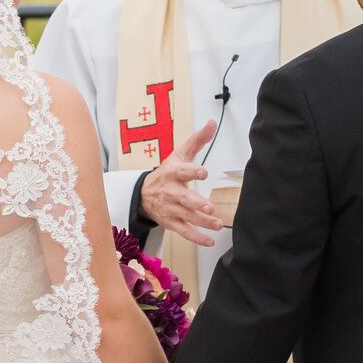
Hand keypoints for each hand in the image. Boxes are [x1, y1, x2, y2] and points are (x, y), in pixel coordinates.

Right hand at [138, 118, 226, 250]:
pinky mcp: (171, 222)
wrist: (144, 194)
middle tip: (209, 207)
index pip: (183, 171)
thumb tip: (213, 122)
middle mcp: (171, 192)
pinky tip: (209, 240)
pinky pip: (184, 231)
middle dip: (196, 203)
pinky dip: (196, 238)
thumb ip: (197, 140)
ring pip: (186, 216)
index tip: (203, 172)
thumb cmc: (168, 172)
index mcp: (173, 172)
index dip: (192, 171)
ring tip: (217, 224)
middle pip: (183, 198)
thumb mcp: (180, 154)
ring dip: (202, 222)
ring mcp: (171, 209)